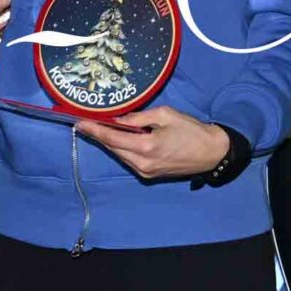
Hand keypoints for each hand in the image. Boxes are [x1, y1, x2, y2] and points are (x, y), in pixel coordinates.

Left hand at [76, 106, 225, 179]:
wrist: (211, 153)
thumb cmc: (191, 130)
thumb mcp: (165, 114)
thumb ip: (139, 117)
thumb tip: (118, 118)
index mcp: (146, 147)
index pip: (112, 138)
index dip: (94, 130)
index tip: (79, 123)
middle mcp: (142, 163)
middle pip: (113, 148)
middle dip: (98, 135)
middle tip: (85, 122)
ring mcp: (145, 172)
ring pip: (120, 155)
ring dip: (110, 142)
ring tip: (98, 128)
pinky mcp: (149, 175)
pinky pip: (129, 160)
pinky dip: (122, 149)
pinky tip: (118, 138)